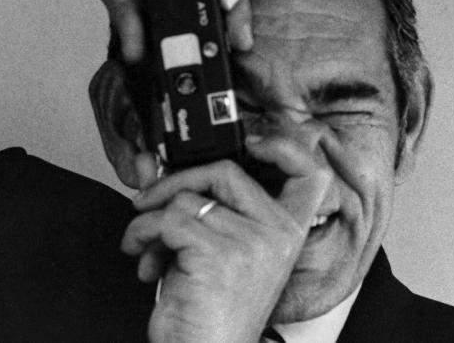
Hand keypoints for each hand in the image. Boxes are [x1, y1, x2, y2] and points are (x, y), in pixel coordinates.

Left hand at [121, 135, 332, 341]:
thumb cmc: (211, 311)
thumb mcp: (212, 250)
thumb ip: (192, 203)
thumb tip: (151, 162)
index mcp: (287, 232)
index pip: (309, 173)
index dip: (284, 147)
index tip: (252, 142)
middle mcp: (277, 233)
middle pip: (226, 170)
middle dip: (176, 181)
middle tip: (151, 201)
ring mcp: (251, 241)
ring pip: (186, 199)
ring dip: (151, 223)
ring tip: (151, 250)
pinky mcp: (218, 253)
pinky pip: (167, 220)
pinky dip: (143, 237)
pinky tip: (149, 262)